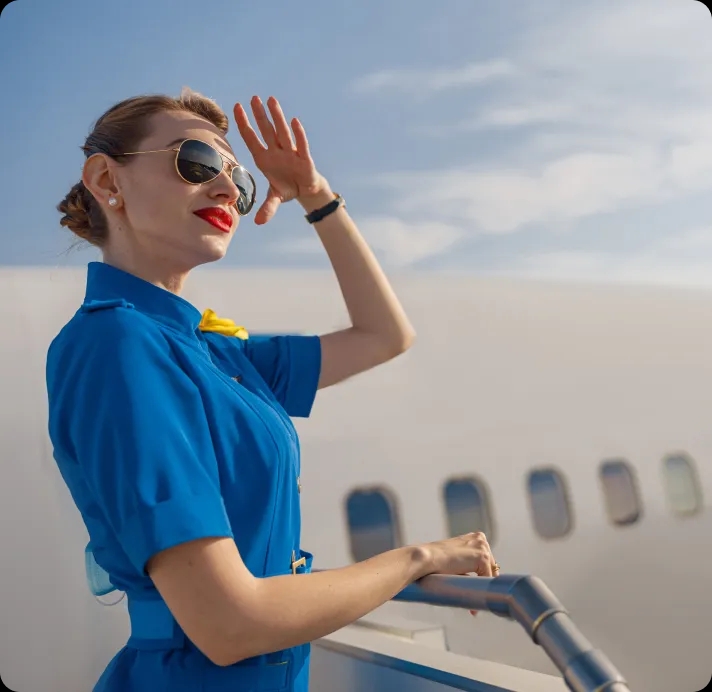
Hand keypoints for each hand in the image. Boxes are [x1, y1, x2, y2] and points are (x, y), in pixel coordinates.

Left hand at [233, 96, 327, 225]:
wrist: (305, 190)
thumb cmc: (287, 188)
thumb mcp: (275, 199)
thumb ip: (267, 208)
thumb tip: (258, 222)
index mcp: (264, 159)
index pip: (251, 138)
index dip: (244, 124)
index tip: (236, 107)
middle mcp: (276, 152)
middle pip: (266, 130)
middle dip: (260, 115)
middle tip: (253, 98)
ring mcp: (290, 153)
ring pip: (282, 133)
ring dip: (277, 117)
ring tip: (271, 100)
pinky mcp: (304, 158)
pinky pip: (300, 145)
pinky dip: (298, 135)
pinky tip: (294, 121)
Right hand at [414, 532, 498, 616]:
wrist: (426, 558)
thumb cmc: (435, 561)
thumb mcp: (455, 557)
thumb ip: (466, 564)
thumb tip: (474, 583)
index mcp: (474, 537)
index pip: (486, 560)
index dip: (482, 576)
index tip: (478, 590)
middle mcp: (480, 539)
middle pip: (491, 567)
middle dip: (485, 583)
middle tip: (477, 598)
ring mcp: (482, 547)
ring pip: (490, 574)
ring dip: (484, 589)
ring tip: (476, 604)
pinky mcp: (482, 557)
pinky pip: (487, 579)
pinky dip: (480, 593)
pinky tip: (473, 606)